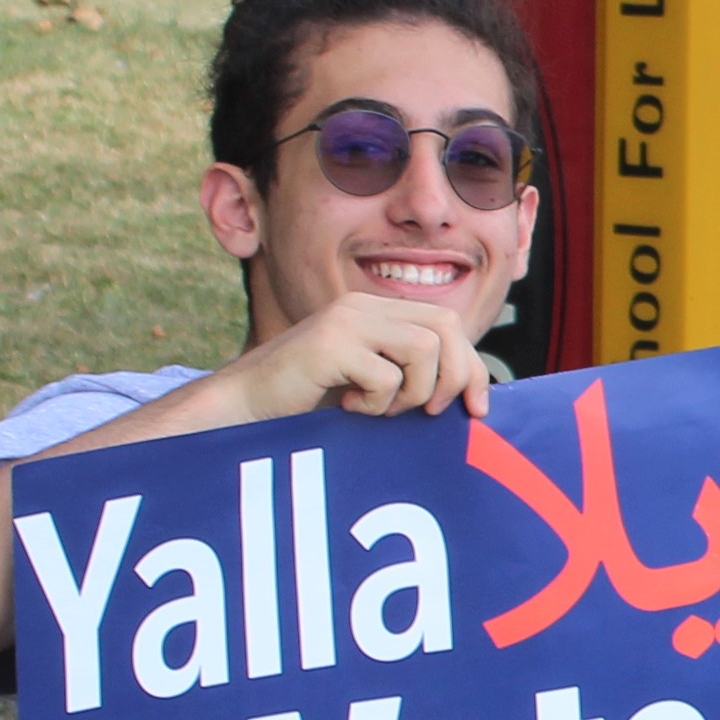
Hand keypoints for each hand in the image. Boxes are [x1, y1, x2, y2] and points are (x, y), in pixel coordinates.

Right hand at [205, 292, 496, 424]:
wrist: (243, 406)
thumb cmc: (309, 402)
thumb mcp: (370, 381)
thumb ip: (410, 373)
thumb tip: (473, 394)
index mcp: (377, 311)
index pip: (448, 323)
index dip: (473, 366)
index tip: (476, 408)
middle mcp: (363, 307)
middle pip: (446, 328)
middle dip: (455, 378)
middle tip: (429, 412)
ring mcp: (345, 322)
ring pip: (423, 350)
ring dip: (410, 393)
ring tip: (377, 408)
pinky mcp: (328, 345)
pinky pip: (385, 377)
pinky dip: (376, 404)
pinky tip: (346, 407)